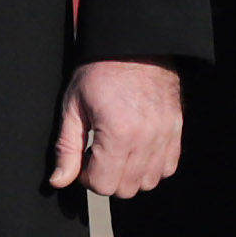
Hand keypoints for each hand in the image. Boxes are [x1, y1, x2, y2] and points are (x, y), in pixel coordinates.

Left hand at [53, 60, 182, 199]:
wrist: (135, 47)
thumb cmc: (100, 72)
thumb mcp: (73, 108)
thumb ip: (66, 149)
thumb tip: (59, 181)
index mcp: (117, 133)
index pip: (103, 184)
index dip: (87, 177)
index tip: (84, 160)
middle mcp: (145, 139)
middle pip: (126, 188)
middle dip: (107, 178)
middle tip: (99, 156)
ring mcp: (164, 136)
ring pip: (148, 182)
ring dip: (130, 175)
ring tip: (118, 153)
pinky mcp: (176, 132)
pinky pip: (167, 168)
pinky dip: (151, 167)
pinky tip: (137, 150)